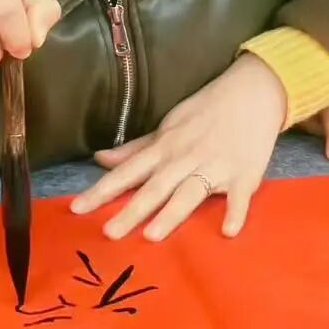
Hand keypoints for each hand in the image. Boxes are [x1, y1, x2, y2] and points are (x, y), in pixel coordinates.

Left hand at [70, 55, 285, 241]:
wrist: (252, 93)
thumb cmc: (205, 111)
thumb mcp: (167, 127)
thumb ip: (135, 149)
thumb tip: (99, 158)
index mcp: (164, 147)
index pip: (127, 172)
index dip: (101, 190)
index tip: (77, 209)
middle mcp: (185, 158)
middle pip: (154, 187)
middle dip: (131, 210)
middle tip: (108, 233)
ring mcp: (215, 166)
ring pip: (189, 192)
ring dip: (171, 213)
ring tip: (152, 236)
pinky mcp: (244, 174)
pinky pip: (238, 196)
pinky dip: (234, 211)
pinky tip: (228, 230)